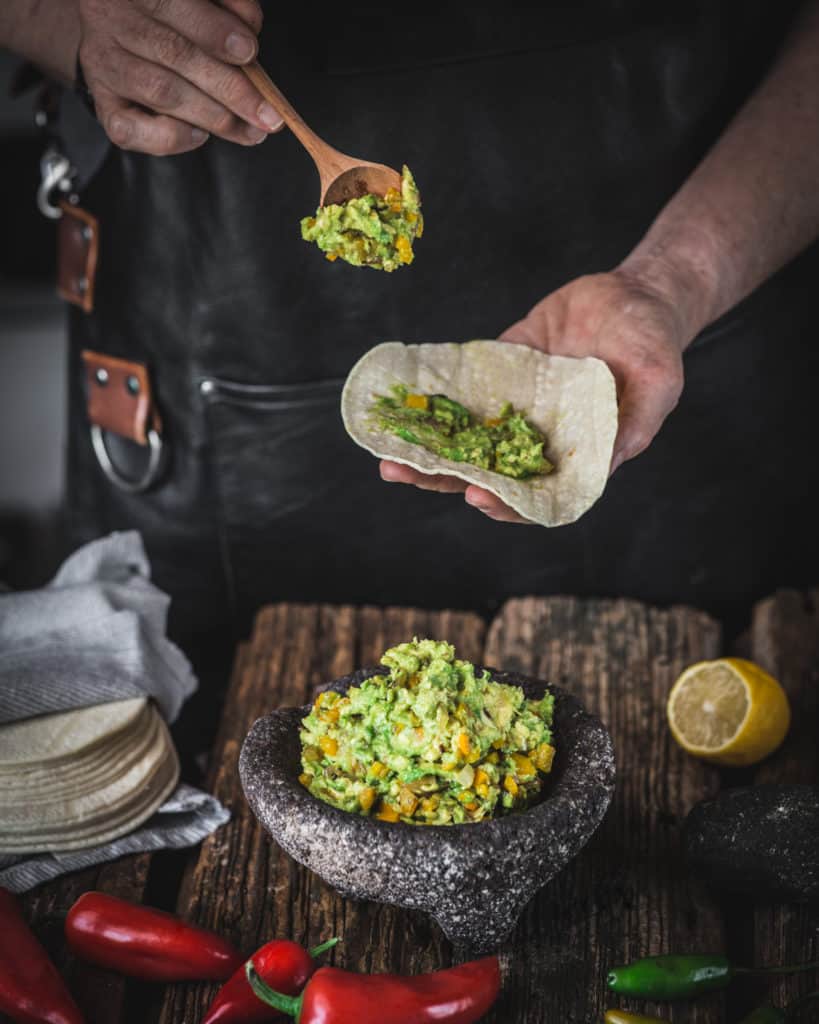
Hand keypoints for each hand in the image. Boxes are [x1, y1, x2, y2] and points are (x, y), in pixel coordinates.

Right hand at [77, 0, 283, 154]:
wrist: (117, 25)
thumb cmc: (171, 10)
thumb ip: (225, 6)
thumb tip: (250, 32)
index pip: (171, 3)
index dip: (213, 31)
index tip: (250, 52)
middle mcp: (110, 19)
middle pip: (172, 54)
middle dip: (229, 88)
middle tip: (267, 115)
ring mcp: (102, 63)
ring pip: (160, 91)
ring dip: (212, 115)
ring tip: (249, 129)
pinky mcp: (102, 102)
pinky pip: (129, 130)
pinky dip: (170, 138)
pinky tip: (200, 135)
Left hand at [380, 270, 687, 523]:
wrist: (634, 295)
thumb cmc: (654, 344)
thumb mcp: (659, 382)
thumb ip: (635, 424)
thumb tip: (607, 464)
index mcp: (574, 458)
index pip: (534, 496)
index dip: (506, 503)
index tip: (478, 495)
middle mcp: (537, 441)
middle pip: (485, 472)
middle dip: (443, 477)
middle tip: (401, 471)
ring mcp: (514, 409)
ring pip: (464, 439)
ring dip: (427, 448)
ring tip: (387, 449)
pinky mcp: (498, 376)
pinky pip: (461, 393)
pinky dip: (432, 401)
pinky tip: (401, 404)